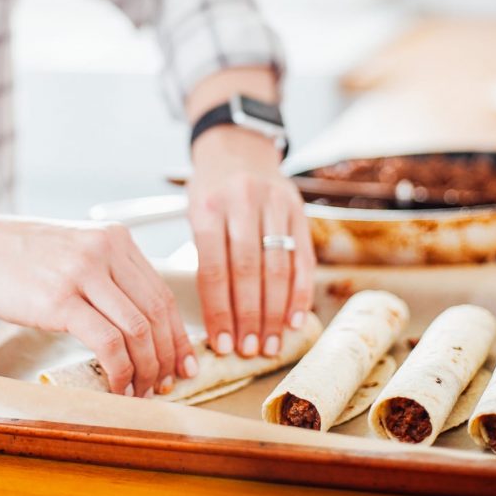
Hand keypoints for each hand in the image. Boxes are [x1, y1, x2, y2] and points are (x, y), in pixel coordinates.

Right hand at [0, 217, 195, 397]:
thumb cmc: (23, 256)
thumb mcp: (77, 248)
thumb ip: (109, 274)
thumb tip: (139, 322)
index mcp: (116, 239)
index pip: (161, 292)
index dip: (177, 332)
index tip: (183, 359)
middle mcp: (107, 251)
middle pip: (156, 312)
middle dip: (168, 355)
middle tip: (168, 382)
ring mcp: (84, 274)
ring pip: (138, 330)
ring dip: (146, 368)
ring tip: (142, 389)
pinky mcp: (61, 300)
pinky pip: (107, 343)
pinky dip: (120, 371)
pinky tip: (117, 386)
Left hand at [188, 127, 315, 358]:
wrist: (238, 146)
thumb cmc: (211, 189)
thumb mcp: (194, 211)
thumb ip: (202, 254)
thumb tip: (213, 317)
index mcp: (208, 206)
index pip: (214, 268)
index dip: (219, 310)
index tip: (222, 343)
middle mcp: (242, 202)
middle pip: (247, 271)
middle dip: (249, 317)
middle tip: (250, 350)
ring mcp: (274, 203)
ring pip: (278, 266)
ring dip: (276, 312)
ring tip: (272, 342)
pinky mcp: (298, 208)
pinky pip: (302, 257)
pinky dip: (300, 292)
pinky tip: (296, 318)